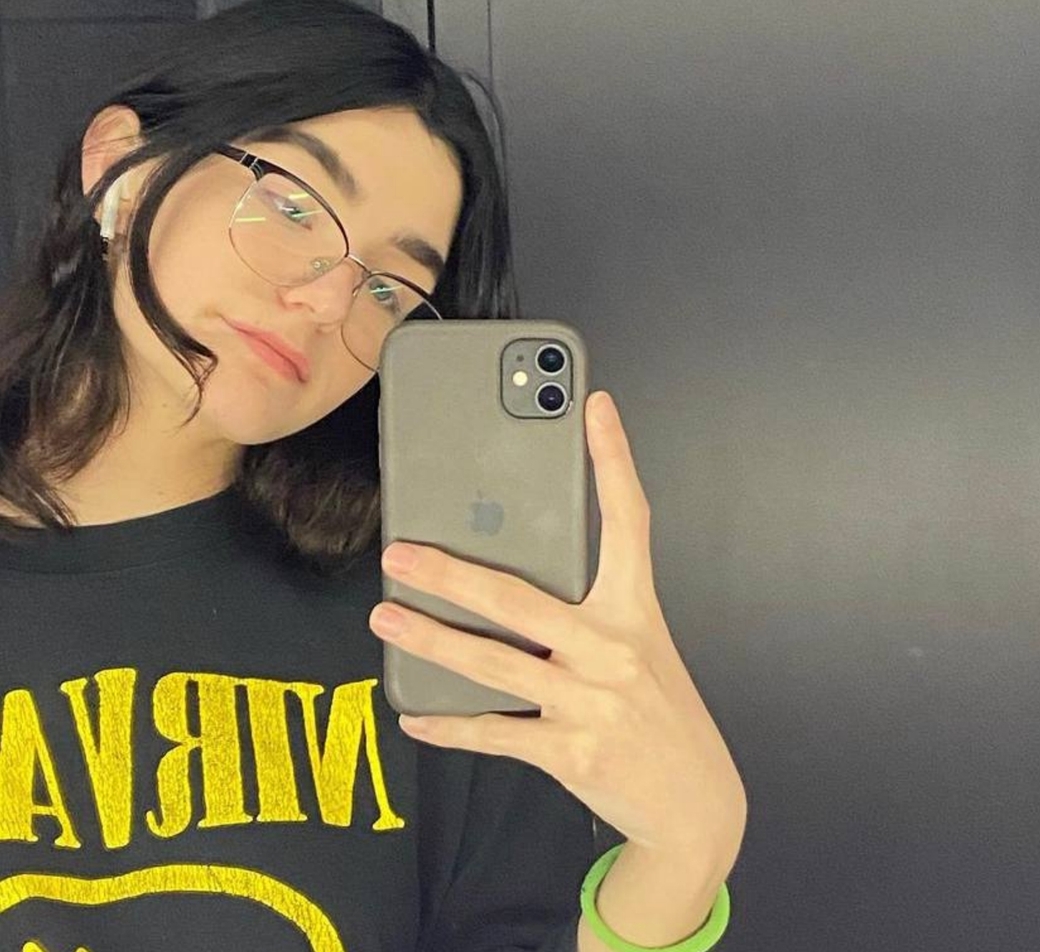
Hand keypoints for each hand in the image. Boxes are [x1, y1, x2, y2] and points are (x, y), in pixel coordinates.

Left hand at [370, 391, 745, 871]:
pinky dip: (449, 725)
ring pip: (493, 662)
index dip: (613, 459)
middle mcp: (613, 649)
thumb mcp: (642, 648)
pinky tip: (416, 714)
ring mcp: (590, 702)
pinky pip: (494, 733)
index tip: (594, 407)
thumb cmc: (662, 713)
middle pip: (519, 597)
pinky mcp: (569, 751)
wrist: (697, 804)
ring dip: (430, 639)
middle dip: (451, 574)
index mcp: (636, 612)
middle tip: (401, 553)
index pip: (628, 520)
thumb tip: (508, 586)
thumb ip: (587, 613)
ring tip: (388, 616)